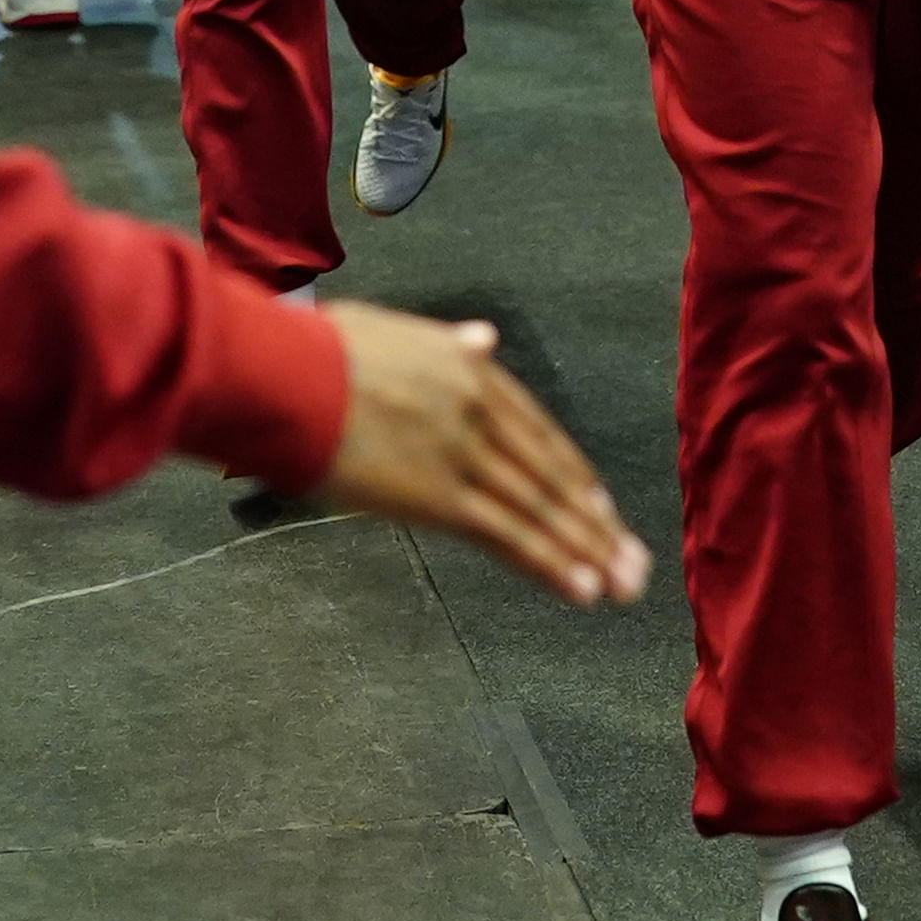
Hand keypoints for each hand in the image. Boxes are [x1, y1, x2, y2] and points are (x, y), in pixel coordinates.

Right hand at [305, 302, 646, 605]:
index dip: (571, 473)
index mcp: (471, 370)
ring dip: (586, 553)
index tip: (599, 505)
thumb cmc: (319, 353)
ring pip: (539, 510)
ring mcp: (465, 455)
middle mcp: (481, 412)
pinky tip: (581, 589)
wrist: (287, 374)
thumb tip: (483, 337)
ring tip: (621, 586)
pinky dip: (549, 564)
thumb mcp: (394, 332)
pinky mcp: (441, 498)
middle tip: (633, 561)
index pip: (538, 430)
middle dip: (594, 524)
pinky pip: (508, 535)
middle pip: (550, 475)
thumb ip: (446, 343)